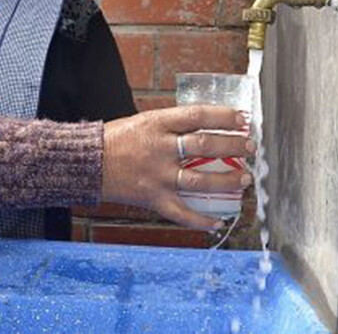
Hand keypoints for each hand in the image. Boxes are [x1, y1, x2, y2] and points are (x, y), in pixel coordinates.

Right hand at [101, 105, 252, 229]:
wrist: (87, 163)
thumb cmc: (115, 139)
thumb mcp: (143, 122)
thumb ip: (171, 126)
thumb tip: (204, 126)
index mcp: (156, 124)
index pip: (198, 116)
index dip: (224, 116)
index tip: (242, 119)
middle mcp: (160, 148)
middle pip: (205, 145)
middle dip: (233, 147)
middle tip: (249, 148)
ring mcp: (157, 175)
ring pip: (200, 179)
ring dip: (227, 180)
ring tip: (243, 179)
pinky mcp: (153, 198)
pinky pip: (182, 213)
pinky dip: (201, 220)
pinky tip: (217, 222)